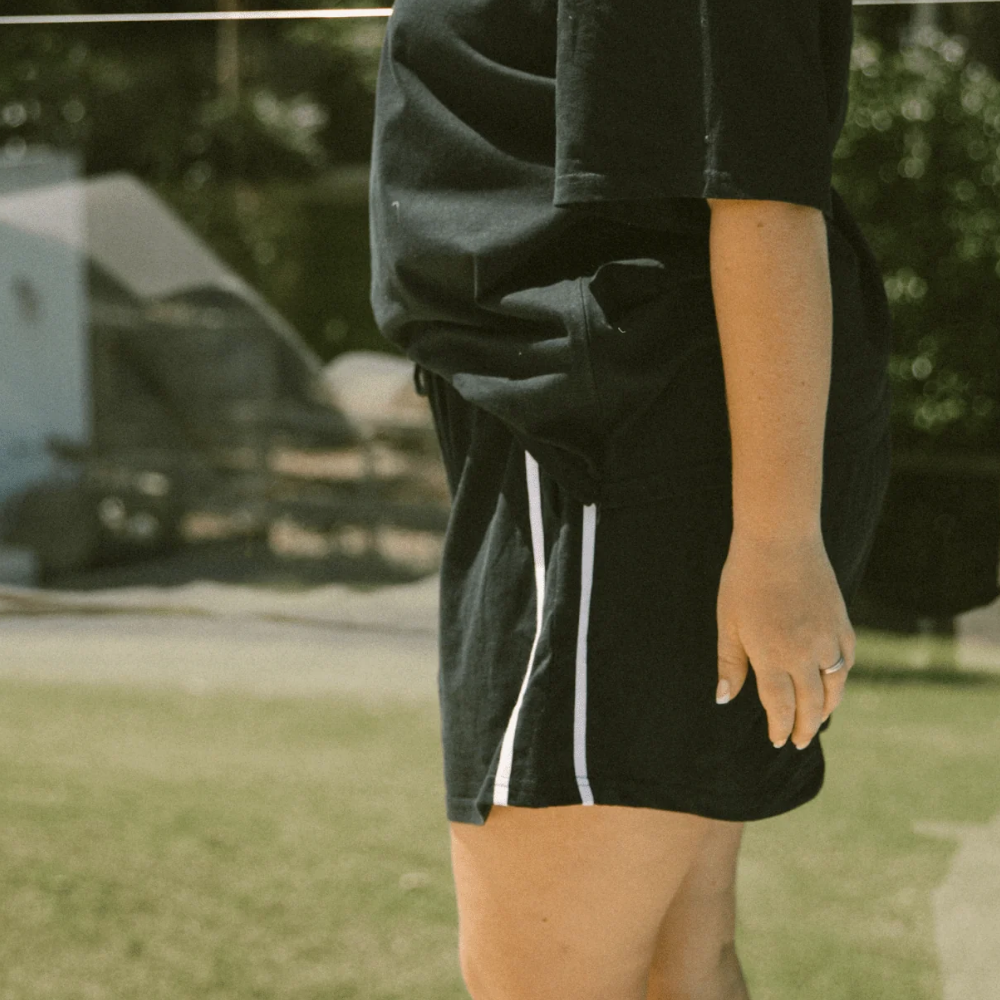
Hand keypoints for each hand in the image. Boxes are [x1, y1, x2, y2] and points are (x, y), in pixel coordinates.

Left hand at [715, 528, 855, 748]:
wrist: (780, 541)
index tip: (778, 740)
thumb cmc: (745, 580)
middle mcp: (804, 653)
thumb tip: (724, 699)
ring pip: (834, 686)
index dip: (780, 727)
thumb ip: (730, 664)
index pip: (780, 706)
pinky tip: (834, 683)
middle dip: (805, 726)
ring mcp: (827, 638)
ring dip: (826, 707)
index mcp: (772, 656)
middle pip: (811, 703)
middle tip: (799, 742)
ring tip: (817, 719)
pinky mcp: (842, 622)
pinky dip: (841, 678)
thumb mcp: (728, 623)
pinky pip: (846, 660)